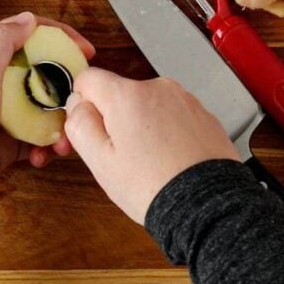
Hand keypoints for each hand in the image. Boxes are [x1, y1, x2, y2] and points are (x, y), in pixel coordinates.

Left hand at [0, 12, 94, 197]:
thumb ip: (2, 38)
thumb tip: (28, 19)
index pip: (27, 34)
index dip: (60, 37)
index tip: (85, 51)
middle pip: (41, 73)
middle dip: (67, 87)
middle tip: (82, 99)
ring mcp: (1, 113)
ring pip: (43, 109)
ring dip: (60, 123)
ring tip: (65, 140)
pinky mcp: (6, 142)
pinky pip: (36, 138)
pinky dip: (45, 146)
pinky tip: (44, 155)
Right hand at [64, 68, 239, 224]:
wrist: (206, 204)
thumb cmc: (152, 186)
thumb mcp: (99, 161)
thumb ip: (79, 124)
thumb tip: (77, 104)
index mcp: (126, 95)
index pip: (89, 78)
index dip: (82, 103)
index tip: (89, 127)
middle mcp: (157, 88)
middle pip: (120, 93)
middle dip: (115, 119)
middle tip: (121, 156)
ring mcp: (184, 100)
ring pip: (147, 106)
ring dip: (143, 126)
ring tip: (150, 162)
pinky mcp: (203, 115)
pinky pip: (173, 116)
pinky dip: (167, 133)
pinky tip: (170, 159)